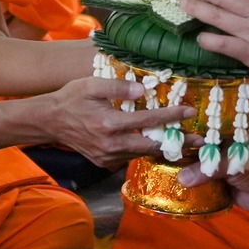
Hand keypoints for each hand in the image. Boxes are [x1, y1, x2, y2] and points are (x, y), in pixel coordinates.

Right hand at [39, 77, 193, 168]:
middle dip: (178, 143)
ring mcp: (108, 157)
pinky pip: (130, 157)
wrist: (49, 122)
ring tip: (184, 142)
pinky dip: (144, 151)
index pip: (148, 120)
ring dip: (163, 147)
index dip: (171, 116)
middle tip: (200, 140)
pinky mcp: (104, 163)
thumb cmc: (71, 99)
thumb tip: (143, 89)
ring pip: (142, 154)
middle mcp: (111, 144)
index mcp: (110, 123)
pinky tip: (156, 143)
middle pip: (153, 146)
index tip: (189, 112)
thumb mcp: (91, 85)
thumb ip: (118, 87)